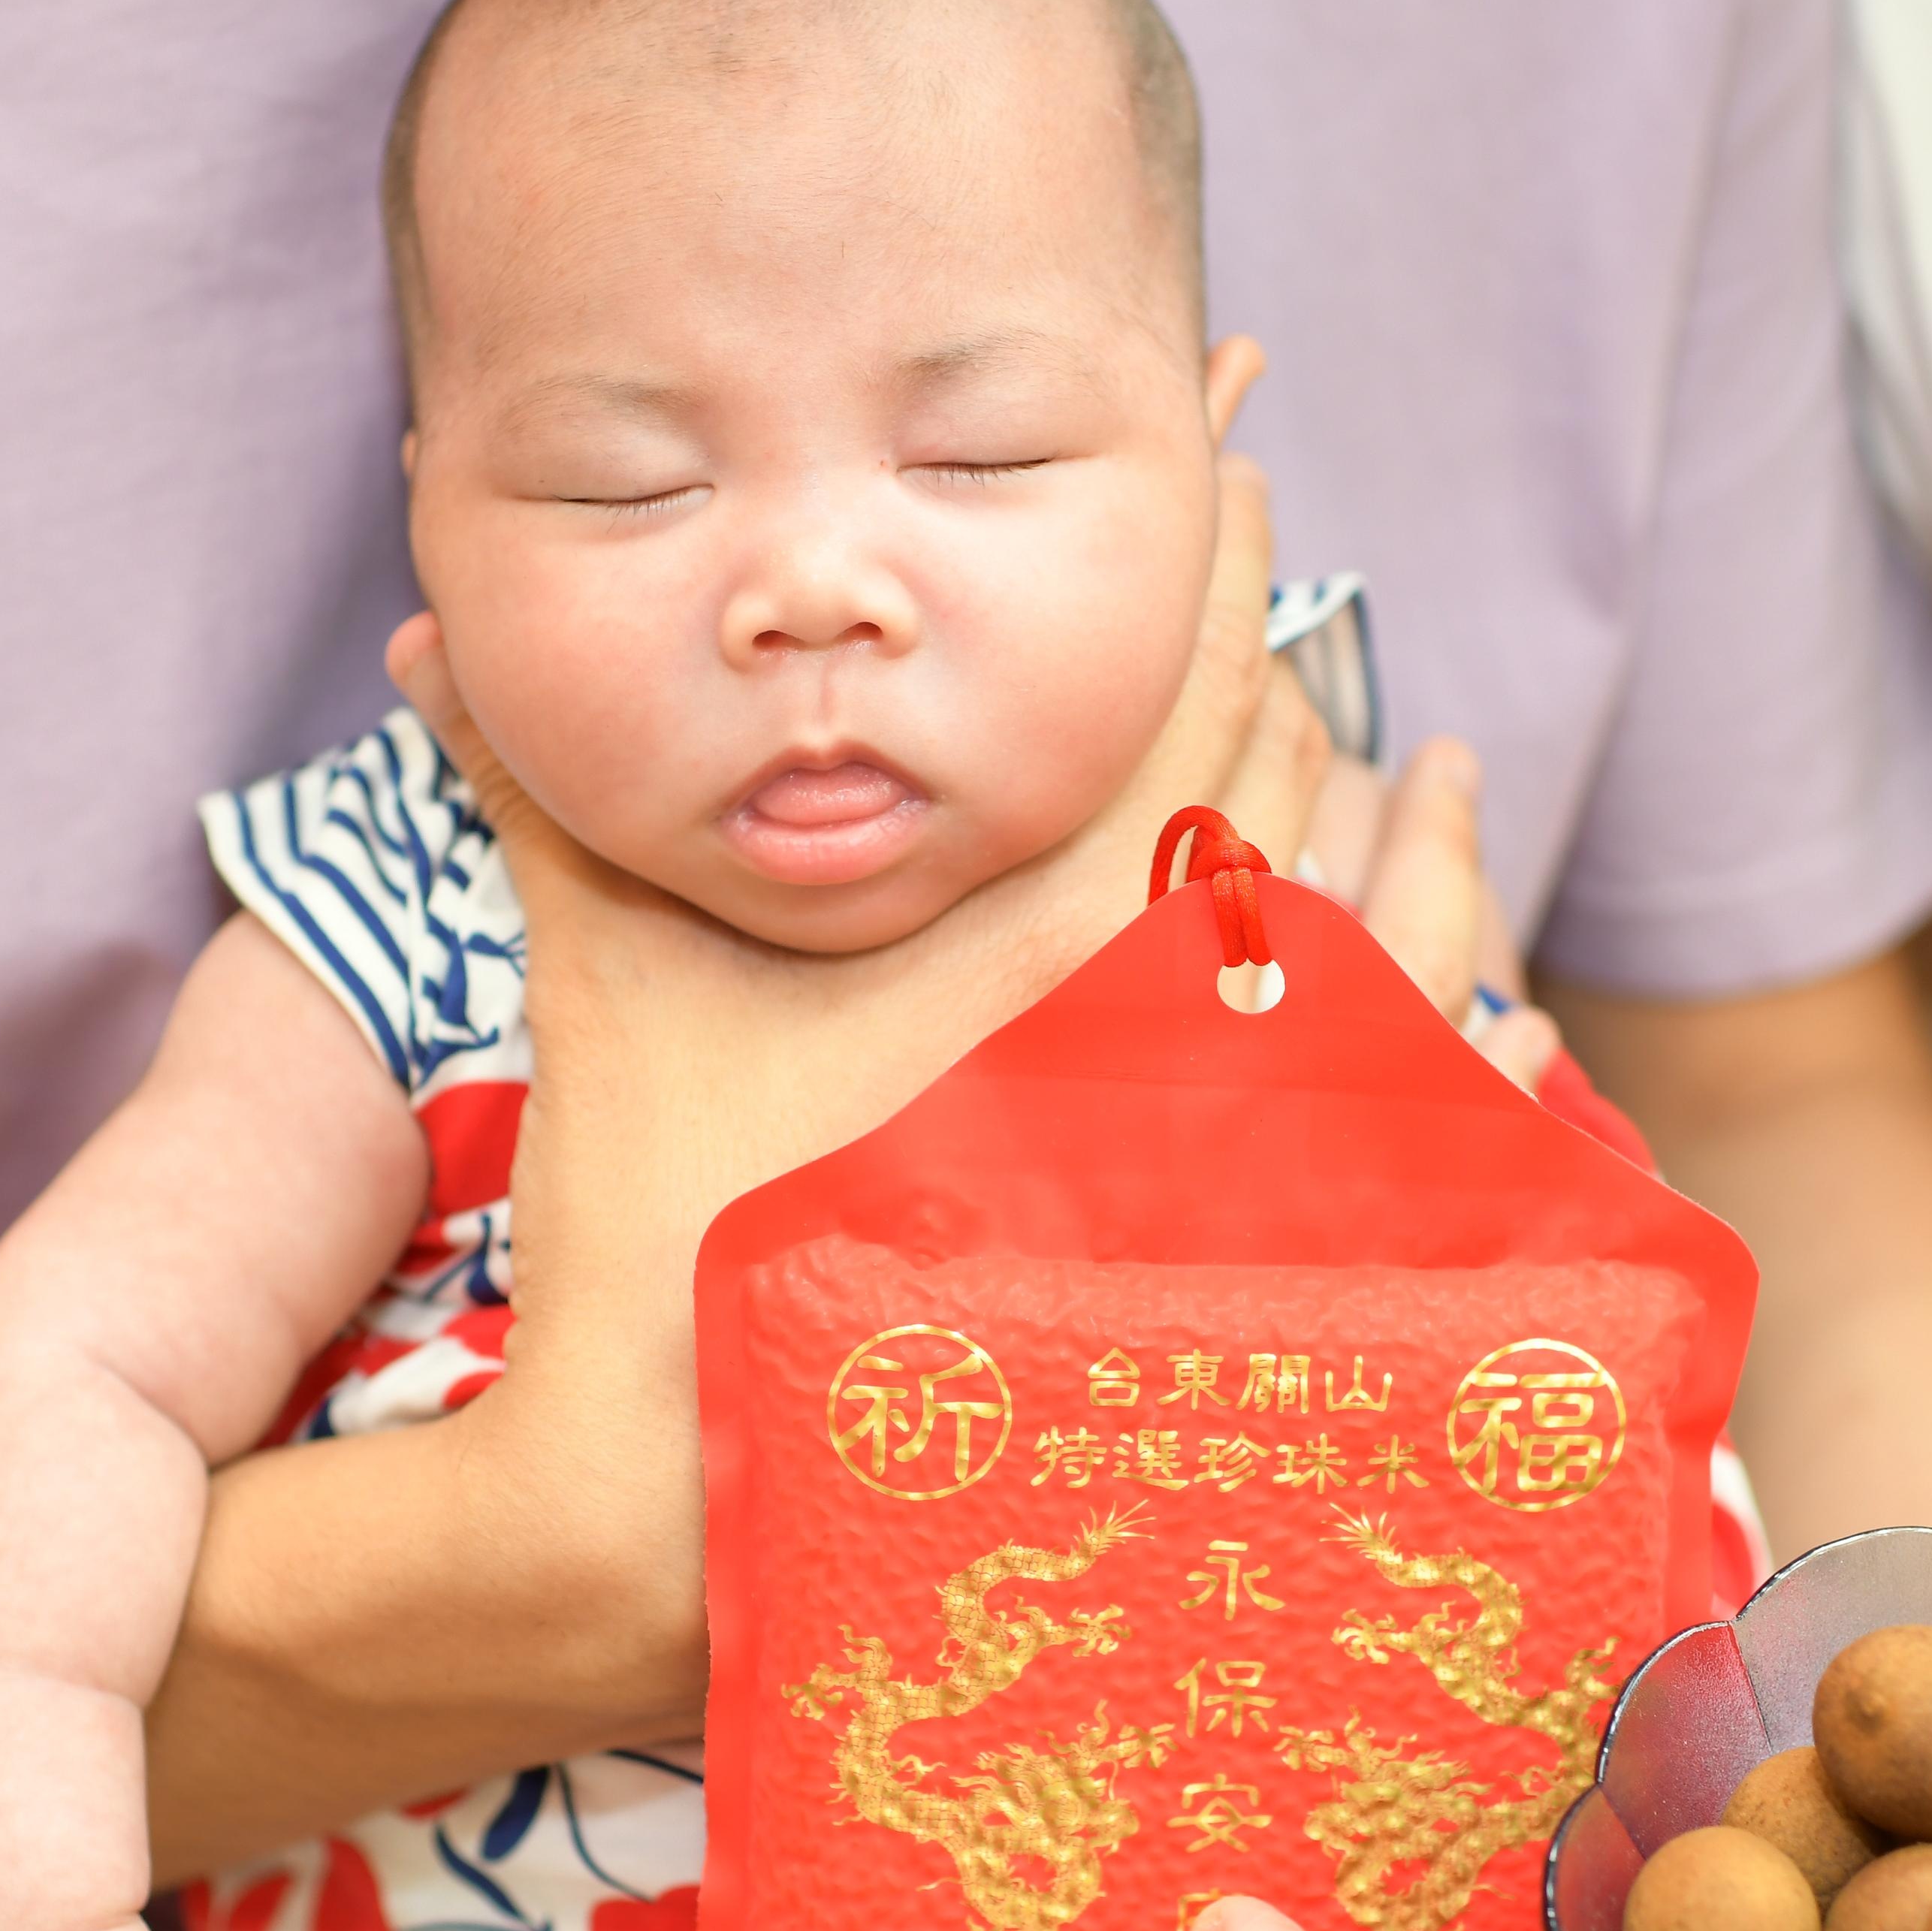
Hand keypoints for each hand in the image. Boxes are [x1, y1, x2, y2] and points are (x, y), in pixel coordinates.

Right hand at [378, 451, 1512, 1718]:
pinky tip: (1496, 1018)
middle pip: (1293, 793)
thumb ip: (537, 800)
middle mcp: (1167, 1035)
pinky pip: (1418, 1141)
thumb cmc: (652, 1226)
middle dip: (1297, 670)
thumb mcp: (606, 984)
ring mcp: (1225, 1169)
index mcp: (1038, 937)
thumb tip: (436, 639)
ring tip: (1439, 776)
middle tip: (1289, 577)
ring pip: (1391, 954)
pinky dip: (1459, 1057)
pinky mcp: (1246, 1286)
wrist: (683, 1495)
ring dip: (1422, 853)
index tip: (1228, 435)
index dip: (1209, 541)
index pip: (1176, 681)